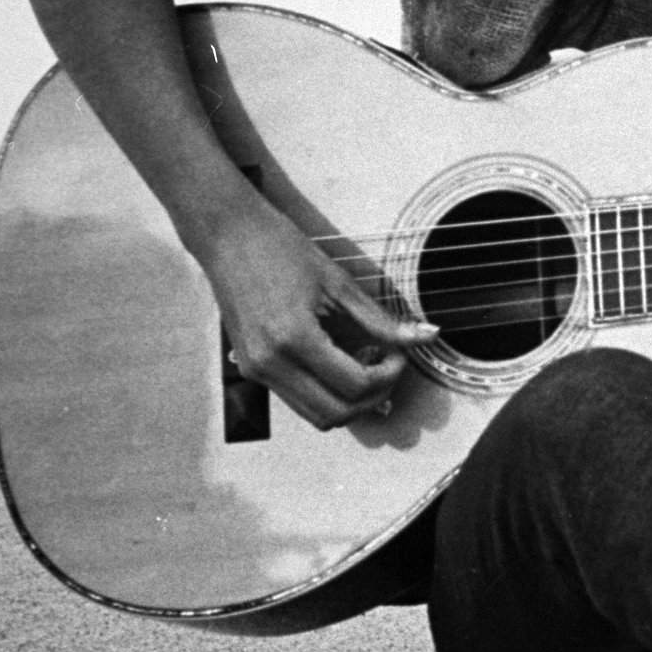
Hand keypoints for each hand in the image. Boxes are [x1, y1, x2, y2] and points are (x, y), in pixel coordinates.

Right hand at [197, 188, 436, 428]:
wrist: (229, 236)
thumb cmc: (278, 248)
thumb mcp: (338, 283)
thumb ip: (381, 320)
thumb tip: (422, 336)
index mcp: (294, 338)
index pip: (355, 385)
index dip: (388, 375)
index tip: (398, 355)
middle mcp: (271, 363)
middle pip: (336, 414)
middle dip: (372, 398)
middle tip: (388, 367)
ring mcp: (257, 370)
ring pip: (315, 416)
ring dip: (348, 401)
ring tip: (363, 364)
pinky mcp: (251, 369)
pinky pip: (297, 400)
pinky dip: (325, 392)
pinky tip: (338, 361)